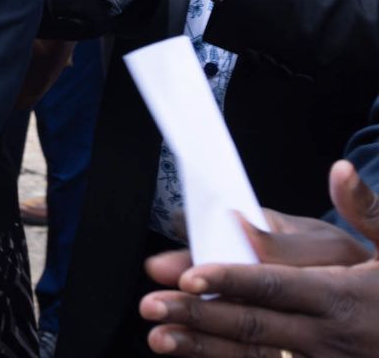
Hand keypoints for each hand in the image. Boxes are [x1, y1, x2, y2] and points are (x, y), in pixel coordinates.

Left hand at [140, 161, 378, 356]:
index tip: (189, 274)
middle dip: (200, 315)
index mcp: (343, 295)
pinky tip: (192, 355)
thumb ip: (365, 209)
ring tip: (158, 337)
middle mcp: (329, 335)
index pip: (276, 285)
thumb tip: (341, 169)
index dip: (231, 280)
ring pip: (254, 356)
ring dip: (204, 348)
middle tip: (152, 303)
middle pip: (254, 324)